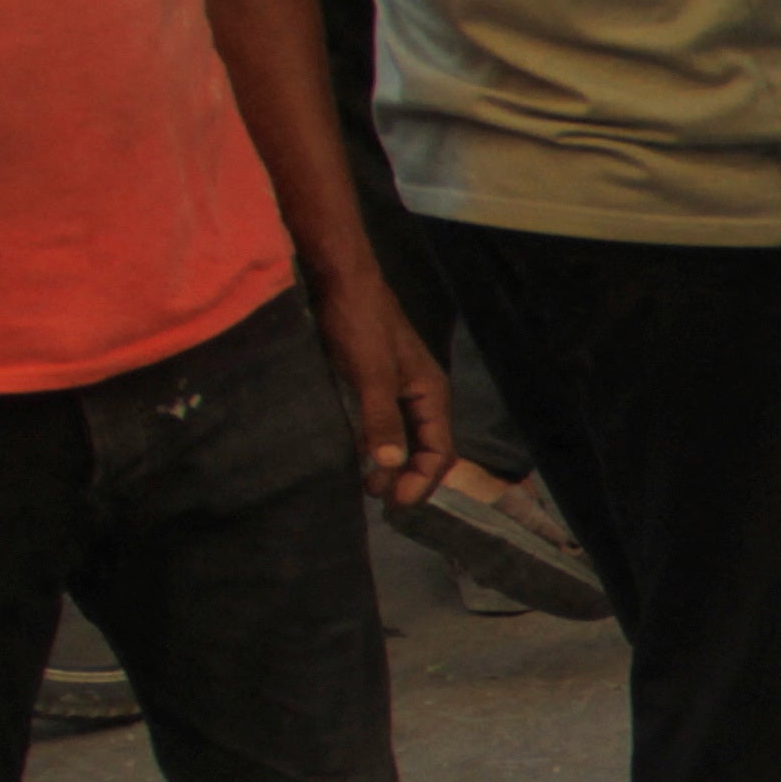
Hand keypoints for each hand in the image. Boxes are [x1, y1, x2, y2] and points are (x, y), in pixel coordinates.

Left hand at [315, 265, 452, 506]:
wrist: (340, 280)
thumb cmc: (360, 324)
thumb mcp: (371, 373)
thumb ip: (381, 419)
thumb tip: (388, 464)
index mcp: (431, 394)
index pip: (440, 451)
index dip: (422, 480)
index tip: (393, 501)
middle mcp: (420, 395)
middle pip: (426, 448)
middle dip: (407, 477)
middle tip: (376, 498)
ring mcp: (398, 388)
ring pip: (405, 437)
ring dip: (390, 463)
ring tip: (365, 483)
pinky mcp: (375, 382)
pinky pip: (384, 424)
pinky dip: (374, 444)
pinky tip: (355, 452)